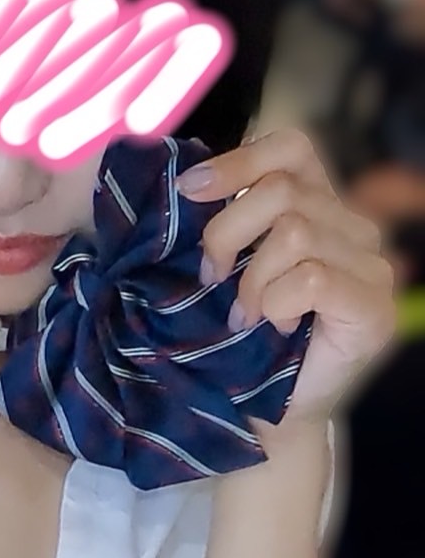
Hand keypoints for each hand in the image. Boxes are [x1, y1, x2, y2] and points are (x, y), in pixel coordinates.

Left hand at [176, 129, 394, 431]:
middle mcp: (354, 228)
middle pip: (282, 191)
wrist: (266, 409)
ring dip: (251, 278)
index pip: (293, 147)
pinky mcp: (373, 309)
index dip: (240, 161)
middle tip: (210, 277)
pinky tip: (272, 324)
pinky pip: (312, 278)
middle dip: (226, 232)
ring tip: (244, 312)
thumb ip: (225, 218)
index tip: (188, 191)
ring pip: (295, 233)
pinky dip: (276, 301)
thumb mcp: (228, 263)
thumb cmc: (242, 335)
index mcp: (320, 204)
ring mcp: (371, 268)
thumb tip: (185, 182)